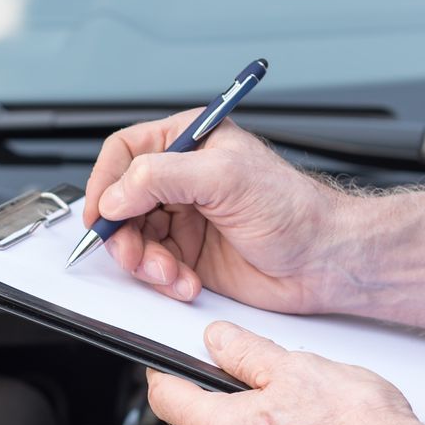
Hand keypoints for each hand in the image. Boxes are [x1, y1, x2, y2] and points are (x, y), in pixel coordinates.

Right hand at [83, 112, 351, 312]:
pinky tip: (186, 282)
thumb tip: (116, 195)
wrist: (323, 260)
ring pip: (134, 238)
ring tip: (170, 272)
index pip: (125, 152)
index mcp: (190, 141)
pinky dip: (163, 280)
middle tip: (135, 254)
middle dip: (124, 233)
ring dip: (144, 262)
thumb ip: (162, 176)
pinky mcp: (190, 255)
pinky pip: (154, 267)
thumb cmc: (294, 209)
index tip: (101, 214)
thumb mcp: (224, 177)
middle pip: (121, 202)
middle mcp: (183, 178)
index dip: (106, 183)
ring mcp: (185, 218)